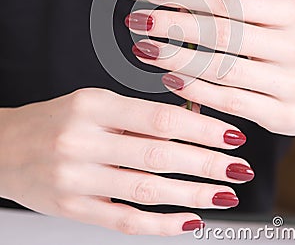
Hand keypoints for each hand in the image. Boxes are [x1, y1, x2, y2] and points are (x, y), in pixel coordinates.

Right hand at [1, 88, 251, 235]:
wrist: (4, 148)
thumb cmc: (53, 121)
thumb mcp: (92, 103)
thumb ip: (136, 113)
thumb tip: (190, 119)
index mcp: (92, 106)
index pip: (158, 118)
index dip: (200, 127)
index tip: (230, 133)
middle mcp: (83, 141)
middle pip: (158, 155)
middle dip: (206, 163)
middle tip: (238, 166)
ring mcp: (76, 179)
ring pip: (147, 190)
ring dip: (192, 195)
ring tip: (224, 195)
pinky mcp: (72, 209)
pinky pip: (124, 221)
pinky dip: (160, 224)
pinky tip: (188, 222)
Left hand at [128, 0, 294, 135]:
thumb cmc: (292, 47)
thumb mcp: (277, 19)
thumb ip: (235, 11)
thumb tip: (176, 0)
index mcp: (292, 11)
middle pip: (221, 32)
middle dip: (172, 25)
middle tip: (137, 22)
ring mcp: (293, 83)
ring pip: (221, 69)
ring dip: (176, 58)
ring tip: (145, 50)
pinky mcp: (284, 116)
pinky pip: (229, 101)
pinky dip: (194, 89)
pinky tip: (169, 78)